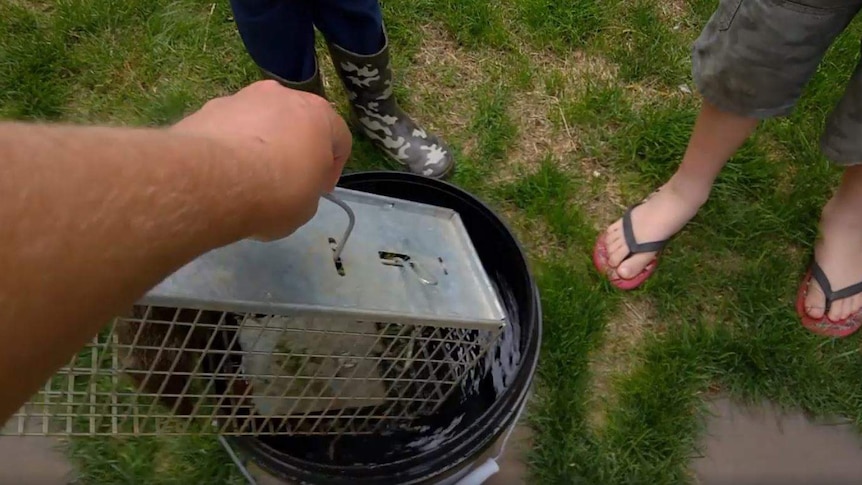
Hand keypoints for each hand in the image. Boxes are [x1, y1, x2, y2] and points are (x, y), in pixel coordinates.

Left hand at [172, 80, 351, 239]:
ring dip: (261, 143)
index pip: (340, 139)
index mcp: (320, 115)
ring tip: (248, 177)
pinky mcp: (212, 106)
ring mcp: (245, 97)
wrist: (215, 182)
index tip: (318, 189)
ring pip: (262, 120)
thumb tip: (295, 184)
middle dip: (295, 148)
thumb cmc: (277, 193)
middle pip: (298, 122)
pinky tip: (223, 171)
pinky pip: (231, 127)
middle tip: (286, 180)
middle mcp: (285, 96)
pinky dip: (231, 144)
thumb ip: (308, 187)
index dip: (332, 169)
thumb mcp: (308, 206)